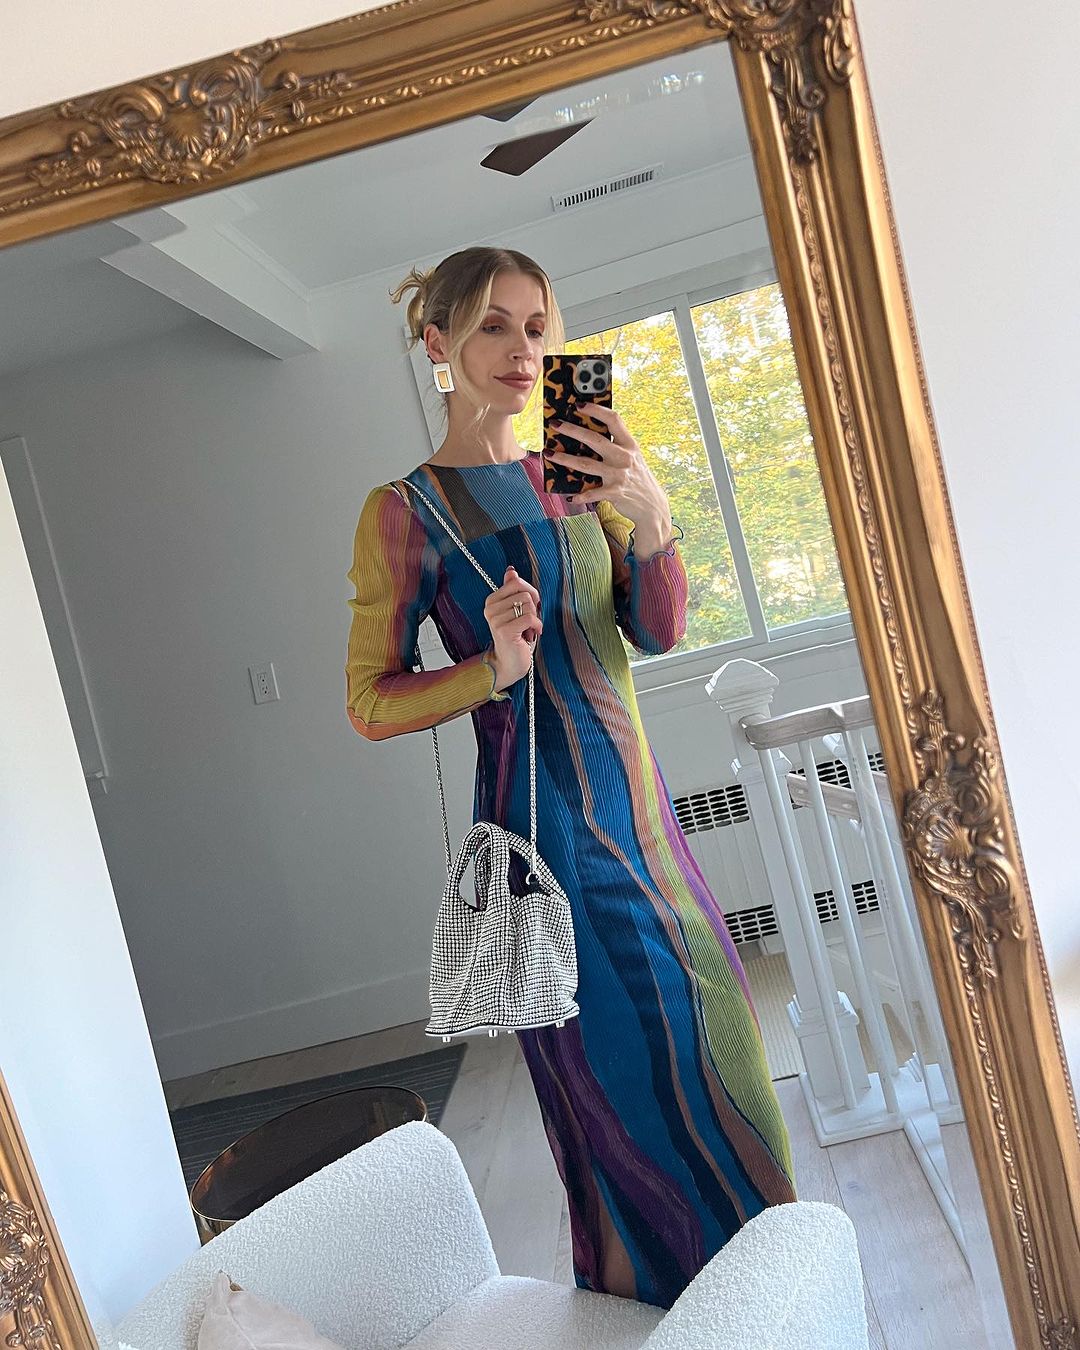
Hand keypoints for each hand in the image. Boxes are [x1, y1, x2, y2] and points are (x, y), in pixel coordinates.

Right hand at [484, 566, 541, 690]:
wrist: (510, 663)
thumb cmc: (516, 637)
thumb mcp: (516, 610)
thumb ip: (513, 590)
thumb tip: (511, 570)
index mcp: (491, 601)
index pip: (517, 583)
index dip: (530, 594)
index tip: (529, 608)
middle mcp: (490, 609)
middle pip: (525, 594)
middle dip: (533, 609)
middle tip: (528, 623)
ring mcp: (495, 620)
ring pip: (528, 606)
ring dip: (534, 620)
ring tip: (526, 630)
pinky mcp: (504, 630)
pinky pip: (529, 618)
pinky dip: (536, 627)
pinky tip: (531, 635)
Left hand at [546, 404, 673, 554]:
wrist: (652, 506)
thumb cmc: (637, 478)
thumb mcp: (632, 458)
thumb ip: (616, 446)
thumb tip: (587, 435)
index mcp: (629, 444)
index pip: (613, 420)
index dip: (596, 410)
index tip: (578, 404)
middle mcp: (624, 457)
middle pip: (595, 439)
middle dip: (572, 430)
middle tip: (555, 424)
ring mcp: (619, 475)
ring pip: (587, 465)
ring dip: (565, 459)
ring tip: (548, 454)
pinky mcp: (615, 493)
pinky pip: (593, 493)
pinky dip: (581, 495)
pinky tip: (570, 496)